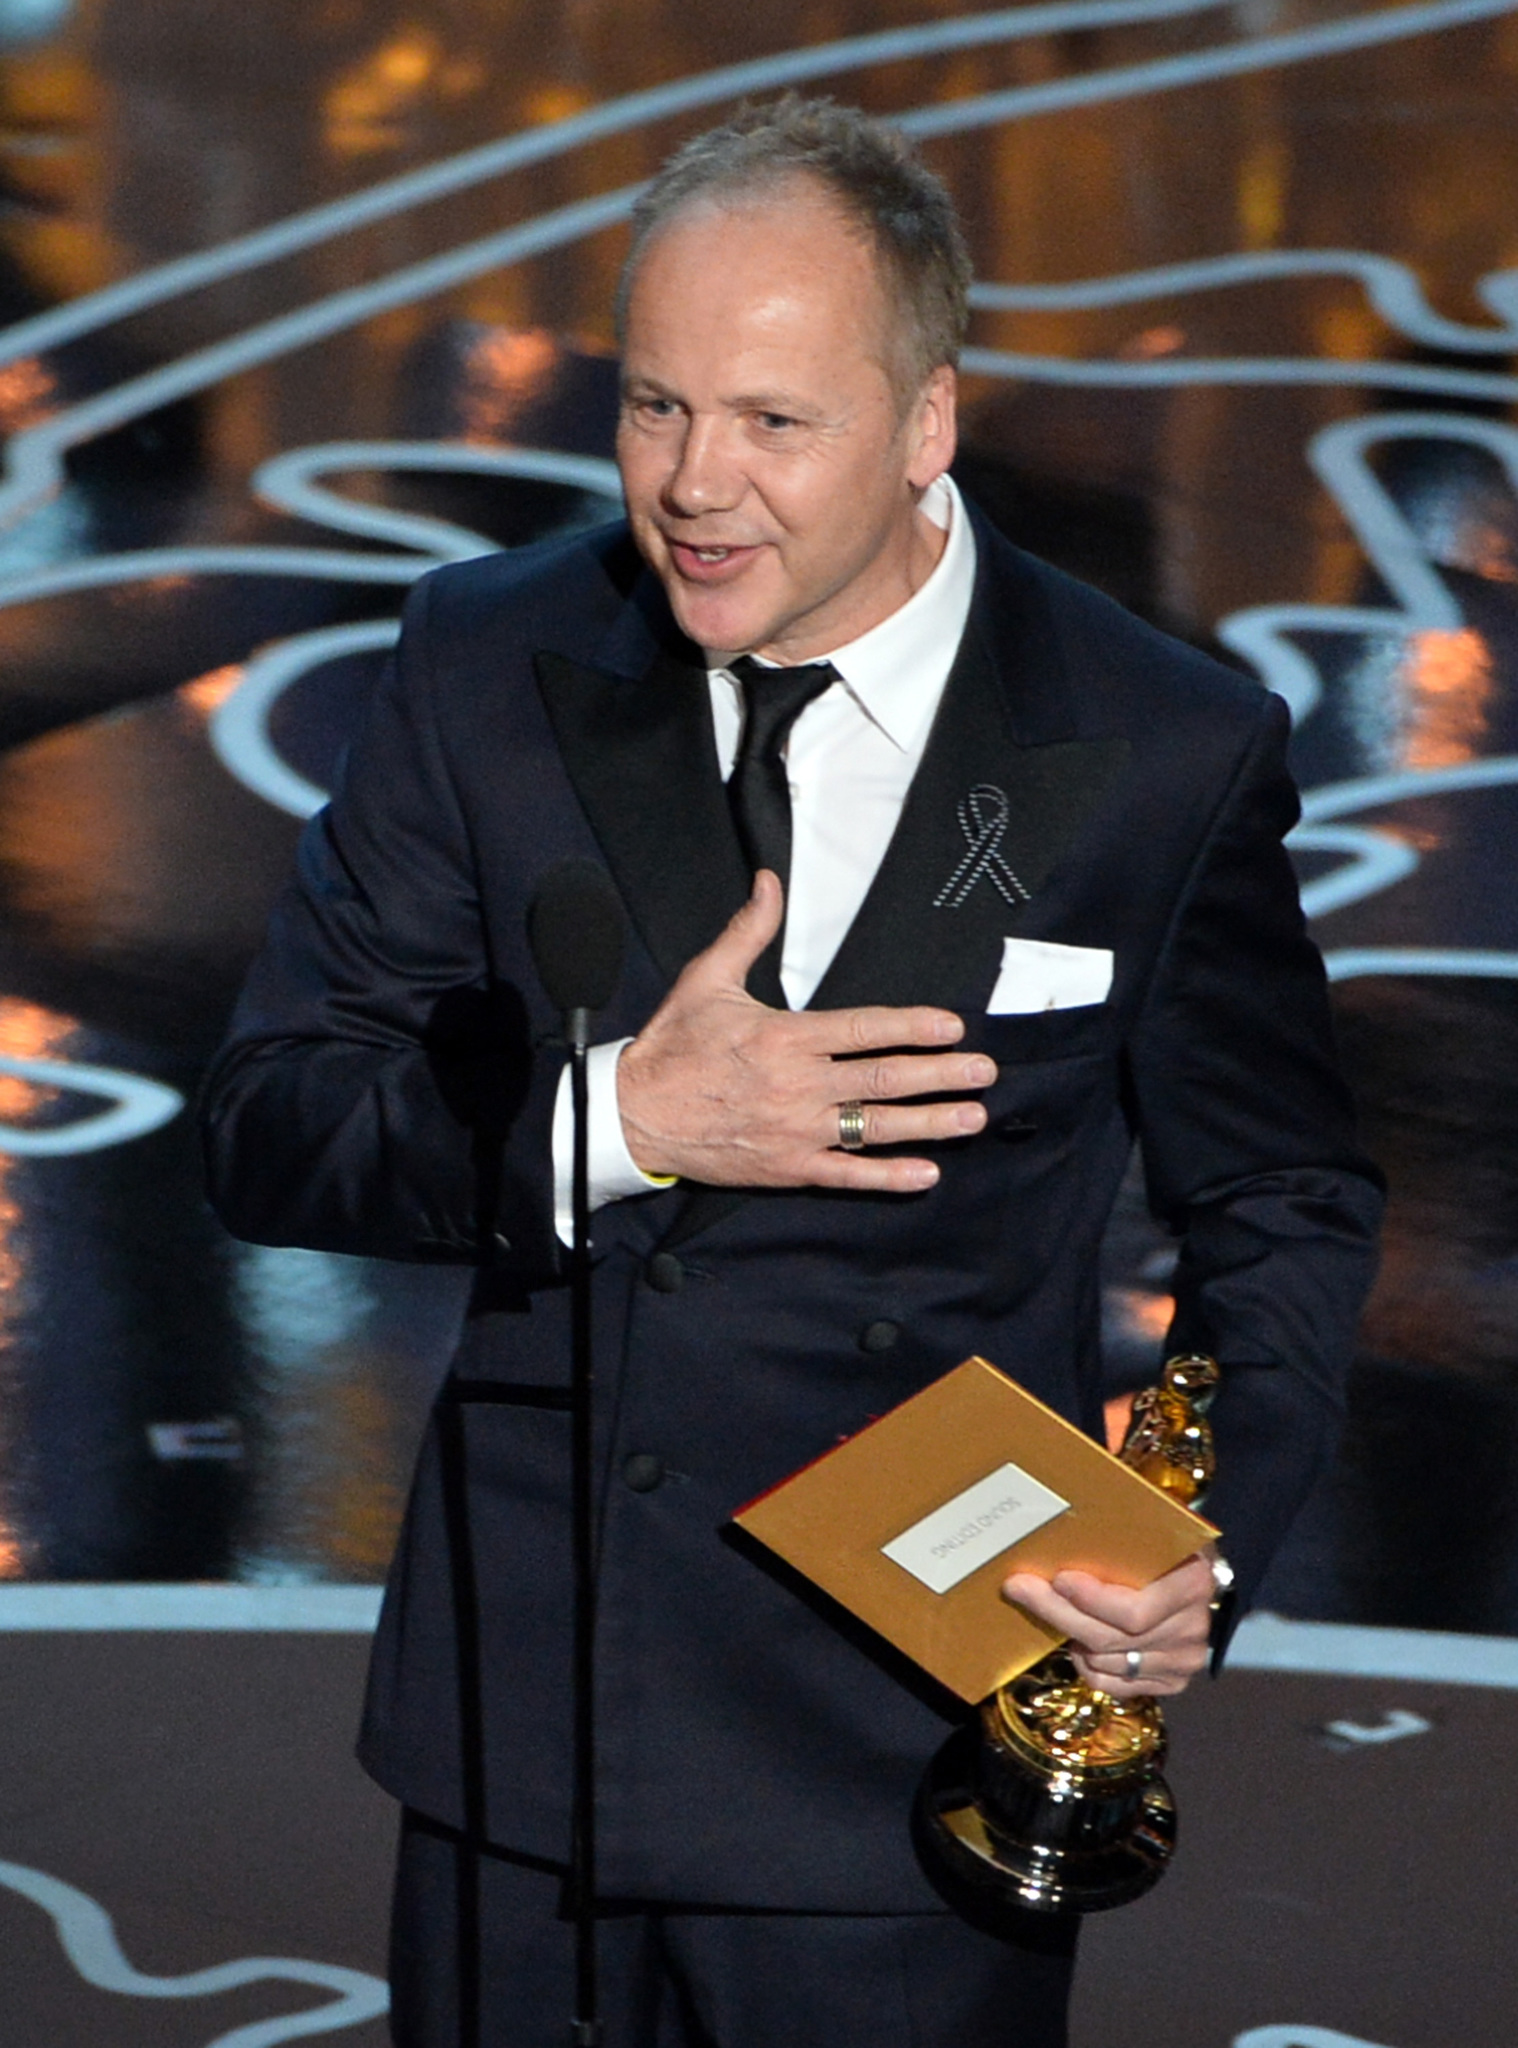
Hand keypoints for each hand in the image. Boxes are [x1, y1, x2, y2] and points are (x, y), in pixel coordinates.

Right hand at [615, 869, 996, 1189]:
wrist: (634, 1114)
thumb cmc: (672, 1046)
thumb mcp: (706, 979)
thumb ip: (747, 931)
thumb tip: (768, 882)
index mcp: (785, 1037)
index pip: (865, 1029)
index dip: (913, 1027)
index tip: (952, 1027)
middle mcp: (798, 1084)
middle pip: (884, 1079)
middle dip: (941, 1074)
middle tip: (984, 1070)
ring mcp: (796, 1130)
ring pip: (877, 1127)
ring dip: (931, 1122)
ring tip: (972, 1117)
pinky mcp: (788, 1166)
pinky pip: (848, 1174)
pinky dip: (889, 1176)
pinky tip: (926, 1172)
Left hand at [1000, 1551, 1216, 1699]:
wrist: (1199, 1579)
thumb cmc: (1168, 1547)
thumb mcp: (1157, 1530)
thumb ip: (1122, 1537)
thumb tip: (1058, 1527)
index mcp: (1191, 1585)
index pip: (1133, 1611)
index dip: (1090, 1599)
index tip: (1056, 1578)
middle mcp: (1191, 1630)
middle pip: (1110, 1638)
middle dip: (1058, 1612)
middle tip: (1020, 1589)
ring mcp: (1182, 1661)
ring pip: (1105, 1661)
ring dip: (1071, 1637)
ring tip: (1054, 1609)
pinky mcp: (1171, 1682)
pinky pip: (1112, 1684)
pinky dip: (1086, 1665)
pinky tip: (1078, 1641)